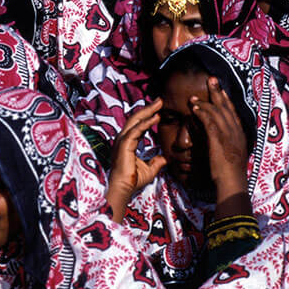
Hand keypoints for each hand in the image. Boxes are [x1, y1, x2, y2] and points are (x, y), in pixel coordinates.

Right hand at [107, 100, 166, 221]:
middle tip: (160, 100)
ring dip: (148, 111)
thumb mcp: (150, 169)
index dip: (149, 116)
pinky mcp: (124, 144)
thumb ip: (157, 161)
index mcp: (128, 142)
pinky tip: (156, 117)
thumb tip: (166, 158)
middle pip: (136, 118)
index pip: (139, 125)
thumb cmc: (133, 180)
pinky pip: (136, 130)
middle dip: (149, 108)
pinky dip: (146, 123)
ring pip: (135, 120)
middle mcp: (123, 138)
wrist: (123, 188)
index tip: (159, 110)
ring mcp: (122, 140)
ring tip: (159, 103)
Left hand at [190, 77, 247, 194]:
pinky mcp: (219, 138)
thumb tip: (222, 141)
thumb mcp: (233, 155)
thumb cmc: (231, 174)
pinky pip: (209, 120)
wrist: (232, 182)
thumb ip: (229, 144)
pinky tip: (194, 108)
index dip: (226, 100)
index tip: (221, 90)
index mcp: (241, 134)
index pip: (234, 112)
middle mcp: (236, 131)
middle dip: (218, 92)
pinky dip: (201, 112)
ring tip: (193, 97)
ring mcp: (229, 133)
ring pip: (217, 111)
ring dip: (204, 102)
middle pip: (226, 106)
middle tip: (211, 79)